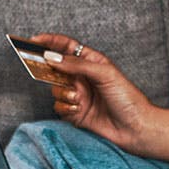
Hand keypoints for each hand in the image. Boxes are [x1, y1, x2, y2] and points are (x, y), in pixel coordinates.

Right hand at [29, 33, 160, 153]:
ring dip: (64, 93)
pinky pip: (59, 106)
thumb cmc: (127, 97)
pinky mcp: (75, 112)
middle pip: (56, 67)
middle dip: (47, 68)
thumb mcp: (104, 74)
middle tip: (37, 67)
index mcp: (91, 62)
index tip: (33, 41)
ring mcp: (78, 95)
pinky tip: (79, 110)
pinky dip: (66, 108)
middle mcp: (82, 77)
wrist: (134, 128)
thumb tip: (52, 58)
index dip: (50, 42)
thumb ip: (76, 64)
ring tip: (78, 99)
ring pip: (55, 89)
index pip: (67, 47)